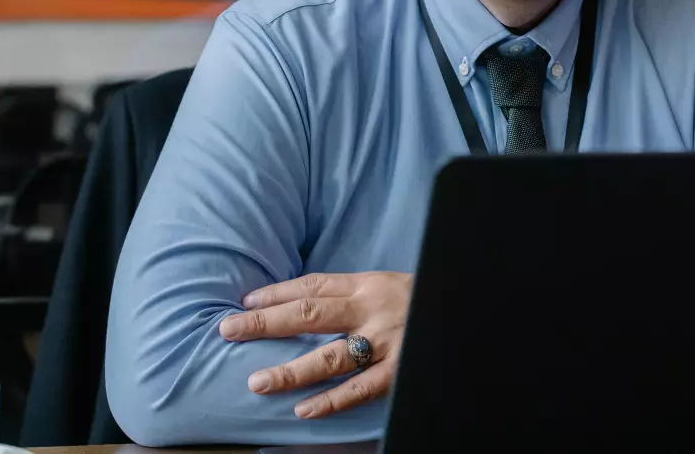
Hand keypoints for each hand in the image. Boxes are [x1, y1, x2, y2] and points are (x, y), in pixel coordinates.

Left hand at [218, 271, 411, 418]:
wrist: (465, 308)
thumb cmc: (424, 300)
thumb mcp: (389, 286)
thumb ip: (354, 296)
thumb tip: (307, 304)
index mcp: (368, 285)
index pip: (313, 286)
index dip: (277, 293)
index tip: (245, 301)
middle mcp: (372, 310)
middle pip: (310, 314)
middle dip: (266, 323)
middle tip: (229, 330)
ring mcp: (386, 342)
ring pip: (331, 356)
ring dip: (291, 370)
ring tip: (257, 382)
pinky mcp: (401, 371)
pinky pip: (361, 389)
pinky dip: (331, 400)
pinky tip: (303, 410)